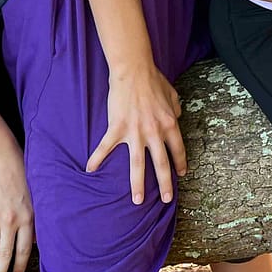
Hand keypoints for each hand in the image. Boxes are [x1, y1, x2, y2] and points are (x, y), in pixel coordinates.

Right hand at [87, 58, 186, 205]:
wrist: (133, 71)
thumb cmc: (153, 80)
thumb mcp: (172, 95)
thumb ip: (176, 109)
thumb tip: (178, 118)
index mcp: (169, 125)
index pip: (177, 150)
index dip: (179, 164)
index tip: (180, 175)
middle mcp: (154, 133)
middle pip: (161, 164)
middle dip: (165, 184)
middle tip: (167, 199)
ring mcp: (135, 133)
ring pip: (137, 165)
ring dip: (138, 184)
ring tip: (138, 200)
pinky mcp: (117, 129)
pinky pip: (106, 147)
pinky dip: (97, 158)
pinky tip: (90, 169)